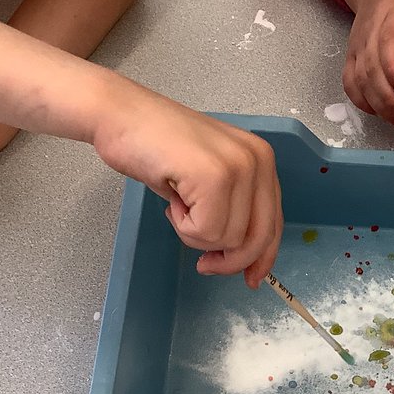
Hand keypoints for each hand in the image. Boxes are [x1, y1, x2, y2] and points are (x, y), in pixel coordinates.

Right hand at [91, 90, 282, 286]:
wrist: (118, 115)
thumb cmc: (155, 146)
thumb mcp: (207, 180)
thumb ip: (232, 211)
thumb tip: (241, 257)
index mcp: (261, 160)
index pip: (274, 223)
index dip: (262, 257)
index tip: (251, 278)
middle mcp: (258, 160)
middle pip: (258, 238)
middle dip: (230, 260)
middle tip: (205, 264)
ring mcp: (238, 166)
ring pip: (229, 239)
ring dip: (195, 233)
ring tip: (178, 203)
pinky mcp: (215, 176)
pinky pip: (206, 232)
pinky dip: (183, 226)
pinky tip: (172, 199)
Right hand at [341, 0, 393, 131]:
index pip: (387, 45)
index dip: (393, 71)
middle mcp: (371, 33)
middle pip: (372, 71)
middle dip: (390, 101)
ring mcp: (358, 46)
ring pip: (360, 81)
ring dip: (379, 107)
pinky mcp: (352, 57)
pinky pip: (351, 84)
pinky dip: (363, 103)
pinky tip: (381, 113)